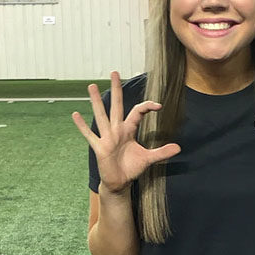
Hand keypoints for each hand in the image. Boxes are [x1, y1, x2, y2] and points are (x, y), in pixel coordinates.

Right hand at [71, 71, 180, 193]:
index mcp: (129, 130)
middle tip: (115, 72)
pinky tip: (75, 114)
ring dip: (96, 101)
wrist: (120, 182)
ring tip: (91, 86)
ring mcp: (107, 138)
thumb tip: (179, 148)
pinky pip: (90, 135)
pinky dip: (82, 126)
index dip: (147, 107)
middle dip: (116, 90)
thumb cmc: (131, 168)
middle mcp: (117, 130)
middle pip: (117, 106)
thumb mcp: (148, 159)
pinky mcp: (100, 148)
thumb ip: (162, 153)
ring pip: (101, 116)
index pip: (137, 112)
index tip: (158, 105)